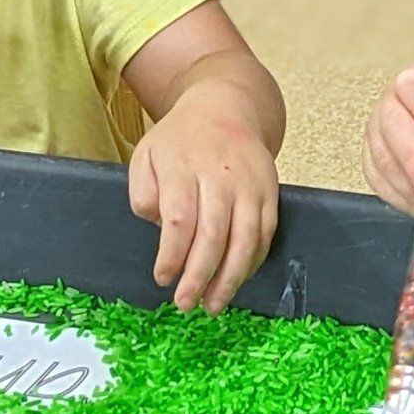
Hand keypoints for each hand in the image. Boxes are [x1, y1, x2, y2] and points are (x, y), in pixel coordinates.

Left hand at [129, 95, 279, 313]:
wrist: (225, 109)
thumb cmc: (180, 139)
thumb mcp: (145, 155)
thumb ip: (143, 192)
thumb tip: (158, 228)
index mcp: (184, 166)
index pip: (180, 220)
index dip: (172, 256)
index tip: (162, 278)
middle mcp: (221, 176)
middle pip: (214, 235)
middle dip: (199, 276)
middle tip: (185, 303)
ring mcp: (251, 184)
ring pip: (245, 240)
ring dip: (230, 278)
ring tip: (213, 305)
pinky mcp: (271, 192)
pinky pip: (265, 234)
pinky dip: (251, 262)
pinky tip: (236, 279)